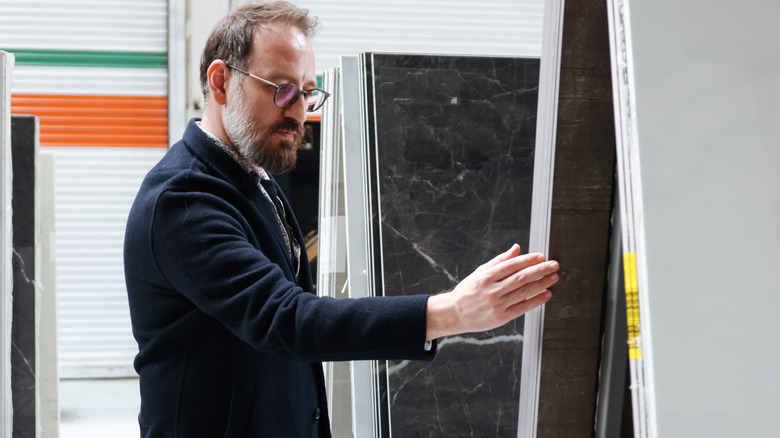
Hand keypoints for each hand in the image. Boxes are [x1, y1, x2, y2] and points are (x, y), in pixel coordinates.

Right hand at [425, 244, 558, 339]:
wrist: (454, 314)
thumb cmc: (468, 292)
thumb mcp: (480, 272)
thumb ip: (499, 260)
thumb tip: (516, 248)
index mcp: (486, 276)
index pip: (512, 265)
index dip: (528, 260)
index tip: (541, 256)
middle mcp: (492, 290)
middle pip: (521, 277)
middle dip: (540, 270)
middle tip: (554, 265)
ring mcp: (497, 304)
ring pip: (524, 291)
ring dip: (542, 284)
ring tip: (554, 277)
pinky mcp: (501, 317)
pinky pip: (522, 307)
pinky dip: (536, 300)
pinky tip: (546, 294)